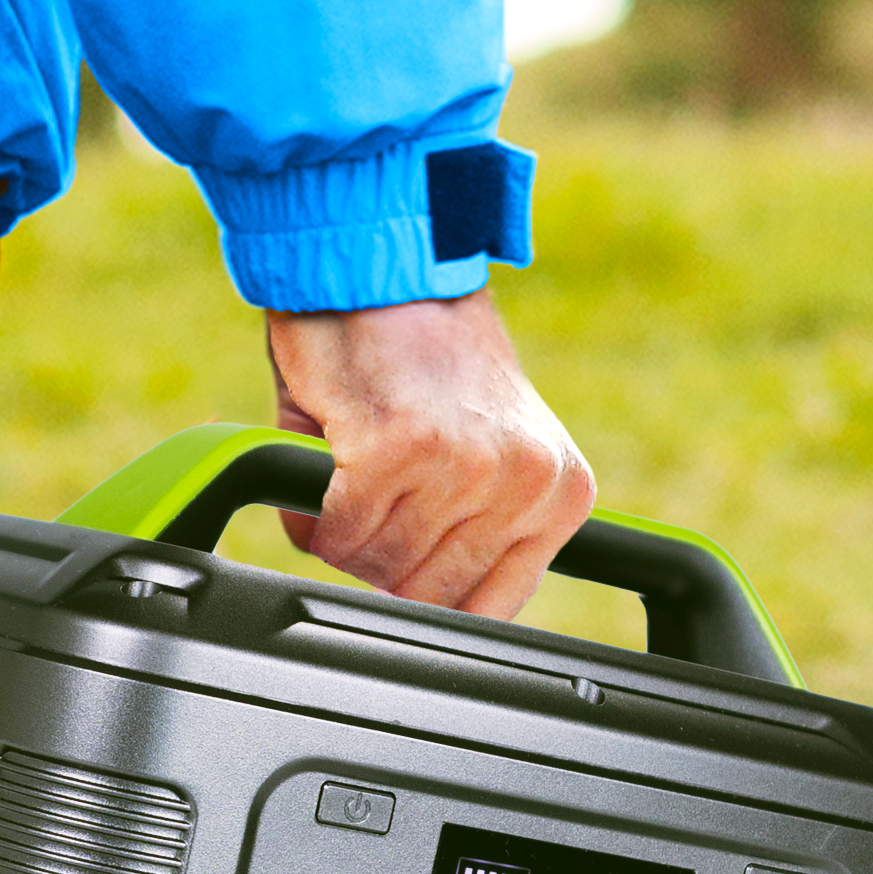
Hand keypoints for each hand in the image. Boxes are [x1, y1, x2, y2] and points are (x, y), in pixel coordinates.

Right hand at [263, 291, 592, 618]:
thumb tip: (418, 609)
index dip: (427, 604)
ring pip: (376, 565)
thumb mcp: (483, 446)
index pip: (490, 605)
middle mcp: (525, 482)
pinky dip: (313, 514)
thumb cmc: (421, 355)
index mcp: (560, 490)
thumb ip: (472, 527)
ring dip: (340, 536)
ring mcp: (467, 466)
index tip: (394, 584)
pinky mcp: (401, 449)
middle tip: (359, 509)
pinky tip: (324, 469)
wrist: (382, 264)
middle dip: (375, 565)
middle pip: (425, 594)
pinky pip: (338, 531)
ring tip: (342, 478)